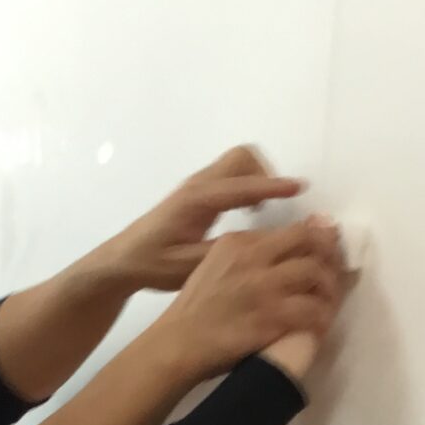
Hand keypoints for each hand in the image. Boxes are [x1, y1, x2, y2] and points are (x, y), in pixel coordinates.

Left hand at [110, 146, 306, 293]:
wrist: (124, 260)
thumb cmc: (154, 265)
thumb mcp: (190, 266)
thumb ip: (225, 252)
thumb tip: (261, 241)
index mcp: (197, 201)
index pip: (242, 186)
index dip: (273, 186)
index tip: (299, 188)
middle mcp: (199, 185)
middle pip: (242, 157)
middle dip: (265, 174)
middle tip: (275, 205)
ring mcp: (198, 185)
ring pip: (237, 163)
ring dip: (257, 178)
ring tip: (263, 210)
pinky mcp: (199, 191)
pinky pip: (231, 175)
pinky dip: (248, 184)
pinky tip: (249, 212)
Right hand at [150, 217, 344, 381]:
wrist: (177, 344)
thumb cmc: (194, 309)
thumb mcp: (212, 266)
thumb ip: (241, 255)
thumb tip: (274, 250)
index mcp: (237, 242)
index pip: (288, 231)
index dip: (313, 238)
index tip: (323, 248)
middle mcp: (253, 257)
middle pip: (308, 242)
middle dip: (329, 253)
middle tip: (336, 268)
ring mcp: (264, 287)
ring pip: (315, 273)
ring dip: (329, 286)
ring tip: (329, 299)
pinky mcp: (272, 316)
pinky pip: (312, 310)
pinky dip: (322, 316)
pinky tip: (320, 322)